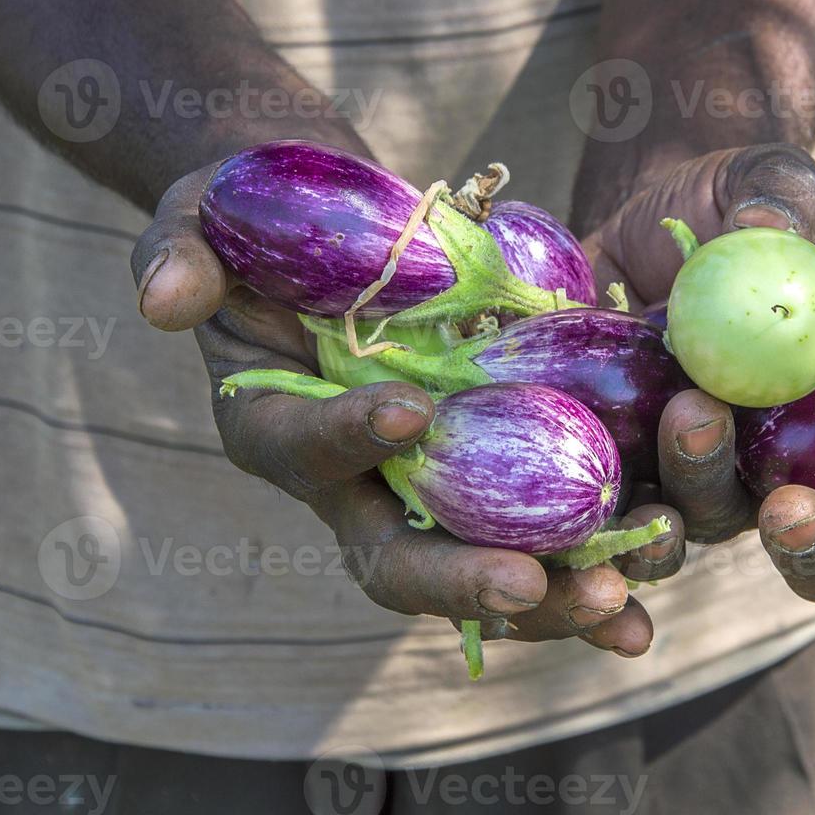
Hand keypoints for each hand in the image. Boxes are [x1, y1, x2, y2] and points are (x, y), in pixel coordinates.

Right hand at [131, 163, 655, 657]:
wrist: (346, 225)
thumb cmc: (263, 217)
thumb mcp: (201, 214)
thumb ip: (179, 250)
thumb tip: (164, 296)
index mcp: (278, 428)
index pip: (302, 451)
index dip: (344, 438)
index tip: (405, 412)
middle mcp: (357, 482)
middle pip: (400, 561)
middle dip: (461, 579)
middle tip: (527, 581)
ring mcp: (436, 486)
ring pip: (487, 569)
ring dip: (552, 595)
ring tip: (619, 601)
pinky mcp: (504, 470)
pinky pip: (553, 533)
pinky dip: (599, 567)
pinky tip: (650, 596)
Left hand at [581, 144, 814, 601]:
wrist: (632, 216)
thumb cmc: (732, 206)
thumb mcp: (764, 182)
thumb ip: (779, 197)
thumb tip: (766, 227)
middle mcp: (794, 462)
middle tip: (790, 508)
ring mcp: (709, 475)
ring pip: (714, 522)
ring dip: (704, 492)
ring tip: (689, 420)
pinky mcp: (628, 468)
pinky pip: (618, 511)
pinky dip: (612, 505)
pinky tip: (596, 465)